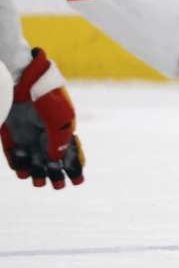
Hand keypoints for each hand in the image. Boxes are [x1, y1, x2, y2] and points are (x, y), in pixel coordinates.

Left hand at [1, 49, 84, 188]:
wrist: (23, 82)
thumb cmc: (48, 99)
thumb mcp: (61, 121)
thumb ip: (60, 143)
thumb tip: (57, 162)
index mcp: (63, 129)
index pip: (72, 152)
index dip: (76, 166)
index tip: (78, 180)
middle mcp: (46, 134)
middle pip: (53, 160)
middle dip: (57, 174)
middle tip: (59, 186)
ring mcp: (28, 135)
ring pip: (34, 161)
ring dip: (37, 173)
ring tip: (38, 182)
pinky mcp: (12, 136)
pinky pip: (16, 156)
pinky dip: (20, 165)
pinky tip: (24, 172)